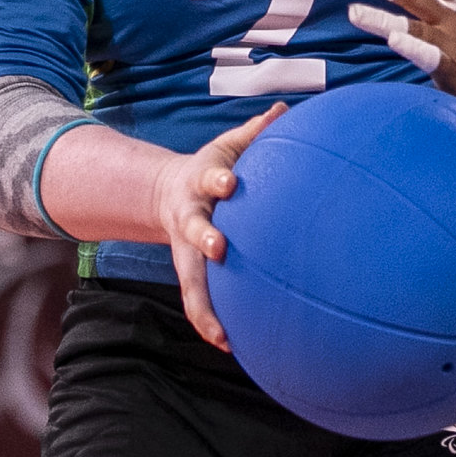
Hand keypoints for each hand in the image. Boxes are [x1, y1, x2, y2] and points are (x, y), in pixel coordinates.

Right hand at [152, 101, 287, 350]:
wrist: (170, 192)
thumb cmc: (215, 167)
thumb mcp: (228, 144)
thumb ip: (255, 130)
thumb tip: (285, 109)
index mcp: (202, 181)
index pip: (210, 176)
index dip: (218, 178)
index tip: (229, 182)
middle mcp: (190, 218)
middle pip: (193, 229)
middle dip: (204, 238)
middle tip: (219, 248)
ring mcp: (187, 249)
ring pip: (190, 281)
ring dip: (203, 307)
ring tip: (222, 335)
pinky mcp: (191, 272)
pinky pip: (197, 302)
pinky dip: (209, 324)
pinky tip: (231, 347)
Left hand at [338, 0, 455, 118]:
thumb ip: (436, 17)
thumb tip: (404, 16)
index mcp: (450, 4)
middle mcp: (451, 14)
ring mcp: (454, 39)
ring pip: (413, 20)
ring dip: (383, 15)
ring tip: (353, 10)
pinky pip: (429, 54)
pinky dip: (411, 44)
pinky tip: (393, 39)